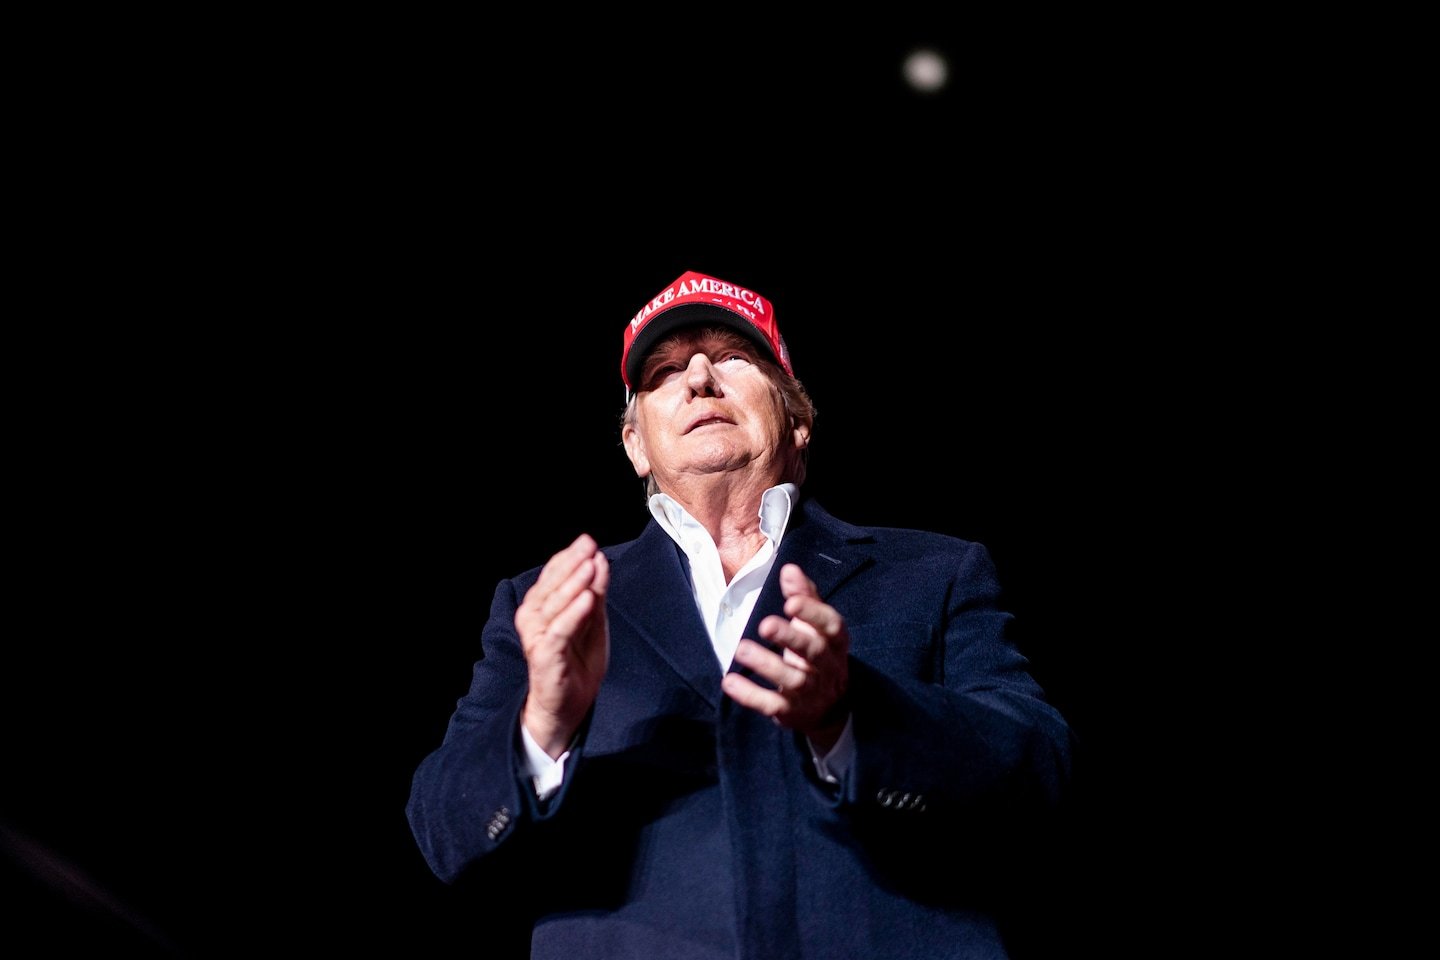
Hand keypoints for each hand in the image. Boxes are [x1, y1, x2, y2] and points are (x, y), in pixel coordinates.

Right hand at [517, 533, 609, 757]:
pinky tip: (587, 599)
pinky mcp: (545, 655)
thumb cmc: (577, 661)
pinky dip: (573, 614)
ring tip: (590, 566)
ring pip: (554, 605)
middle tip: (589, 546)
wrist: (569, 705)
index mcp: (542, 606)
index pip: (553, 574)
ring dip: (573, 584)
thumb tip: (600, 560)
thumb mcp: (593, 621)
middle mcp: (533, 618)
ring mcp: (537, 636)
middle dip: (572, 563)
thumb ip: (596, 592)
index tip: (587, 541)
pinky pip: (559, 631)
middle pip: (552, 585)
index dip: (569, 556)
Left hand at [721, 563, 850, 750]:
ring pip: (793, 679)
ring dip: (767, 665)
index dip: (813, 614)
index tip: (791, 602)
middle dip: (790, 638)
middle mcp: (827, 666)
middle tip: (765, 625)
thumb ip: (805, 596)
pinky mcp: (791, 711)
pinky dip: (751, 695)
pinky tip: (730, 682)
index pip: (832, 626)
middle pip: (813, 652)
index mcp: (835, 641)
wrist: (830, 707)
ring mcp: (810, 691)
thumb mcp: (816, 625)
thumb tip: (789, 569)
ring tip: (742, 649)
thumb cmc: (818, 653)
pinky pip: (772, 704)